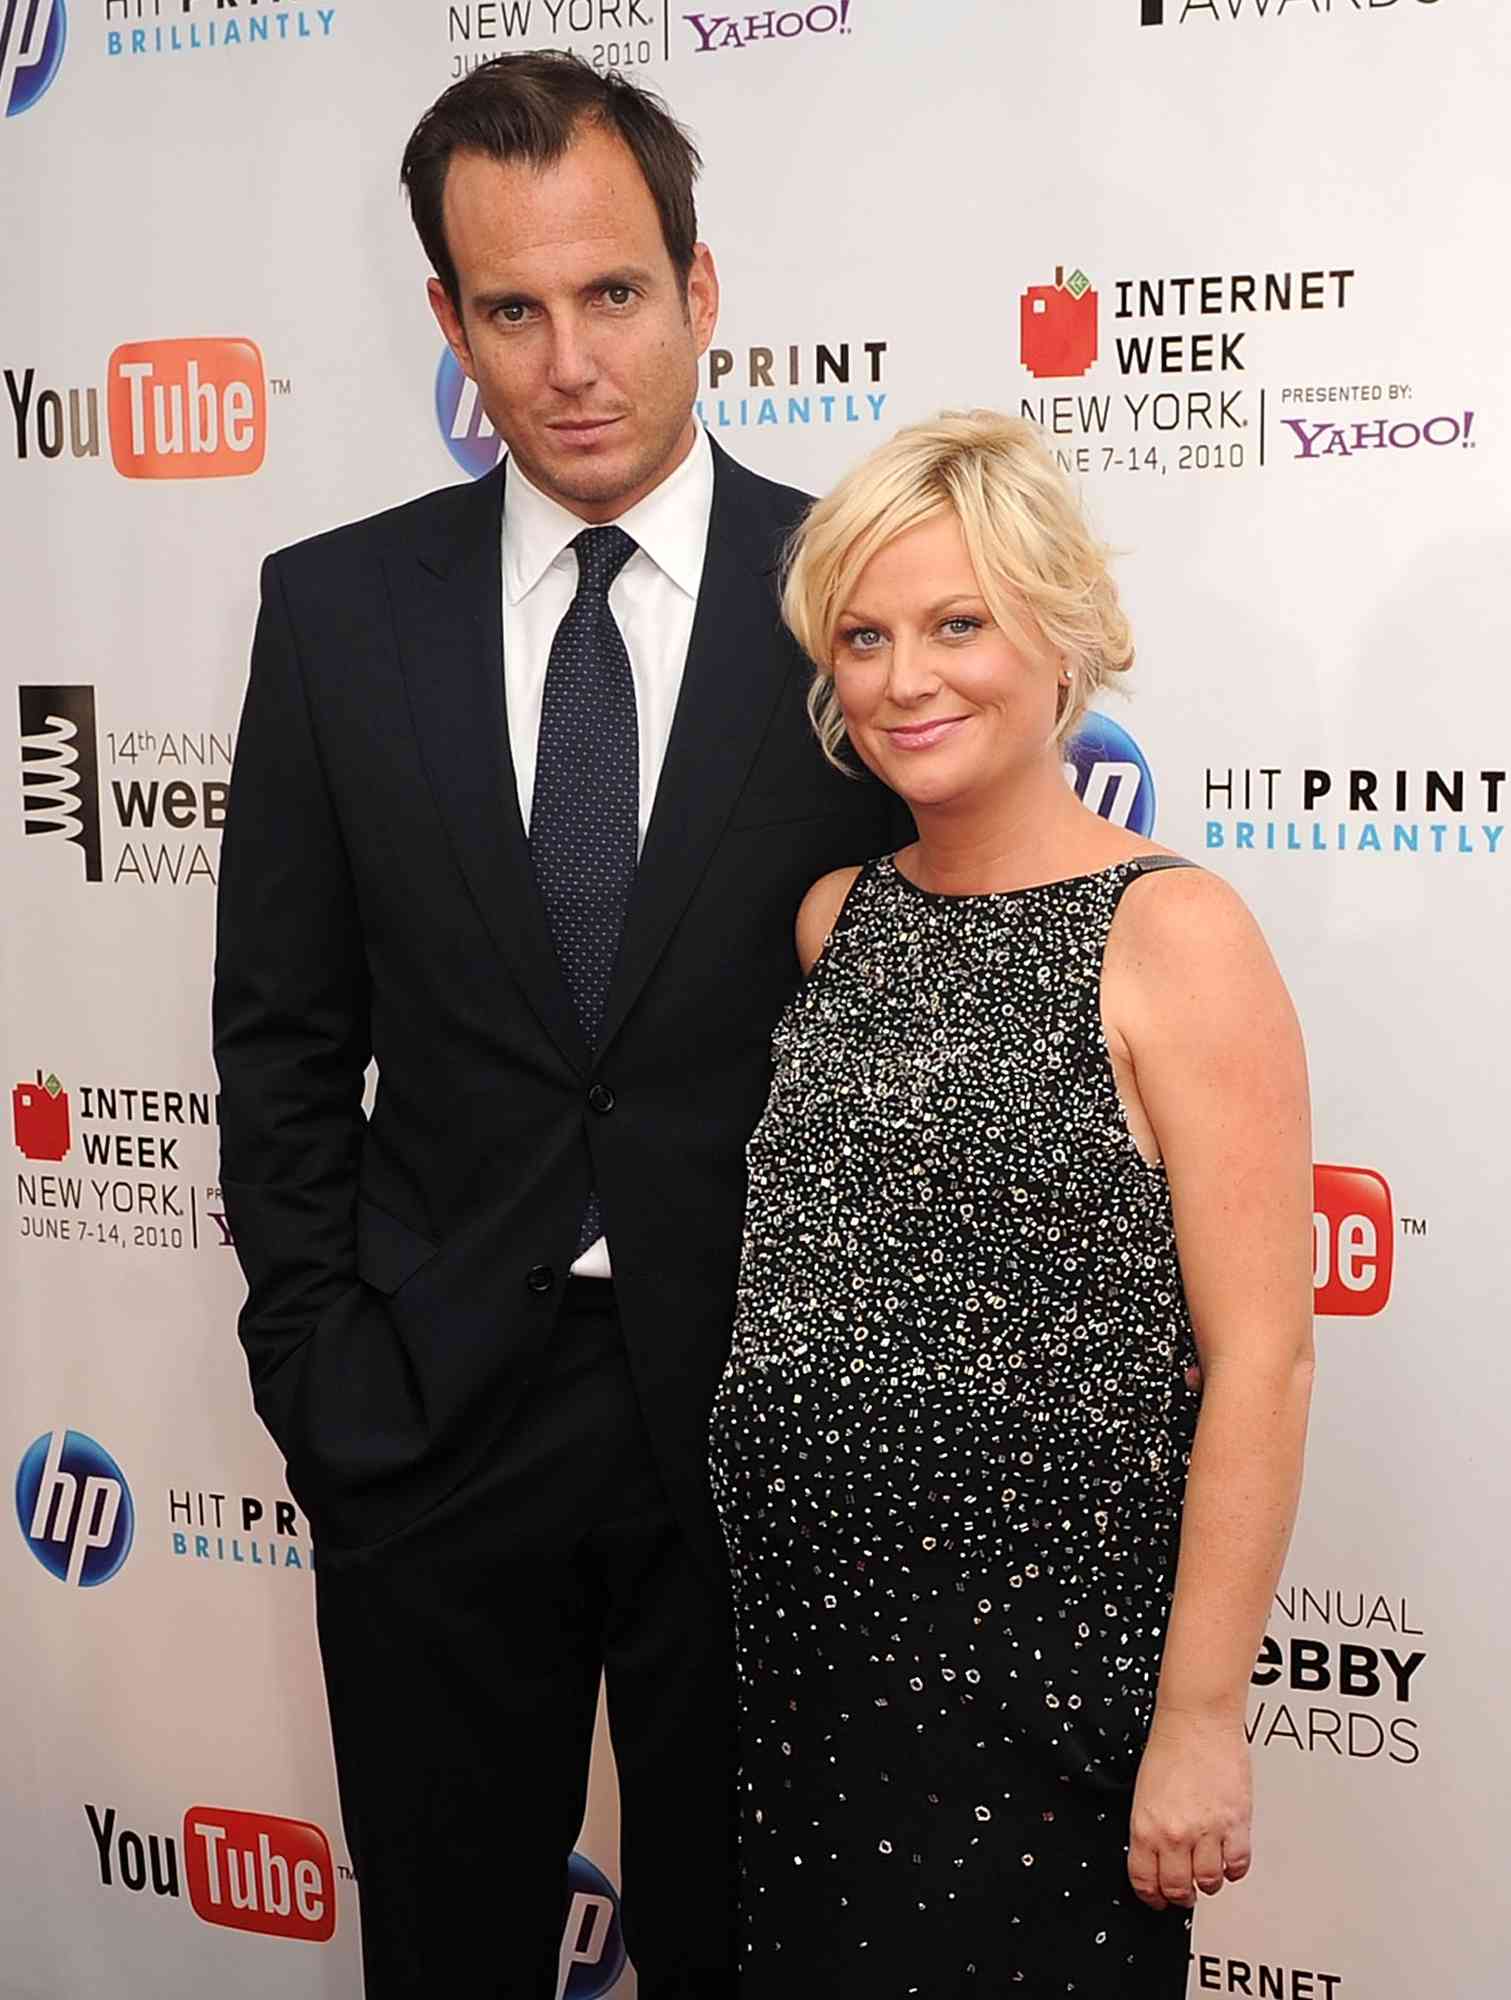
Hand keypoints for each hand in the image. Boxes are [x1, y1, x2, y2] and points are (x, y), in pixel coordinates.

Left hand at [1127, 1709, 1251, 1910]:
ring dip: (1209, 1883)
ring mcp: (1207, 1831)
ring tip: (1207, 1873)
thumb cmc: (1170, 1745)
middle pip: (1179, 1889)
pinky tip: (1228, 1858)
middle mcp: (1175, 1834)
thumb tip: (1157, 1856)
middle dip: (1181, 1896)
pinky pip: (1238, 1865)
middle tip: (1185, 1892)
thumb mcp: (1143, 1792)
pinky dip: (1234, 1869)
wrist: (1197, 1718)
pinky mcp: (1236, 1824)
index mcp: (1145, 1826)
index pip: (1145, 1881)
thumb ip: (1150, 1828)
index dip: (1152, 1896)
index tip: (1157, 1898)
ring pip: (1210, 1882)